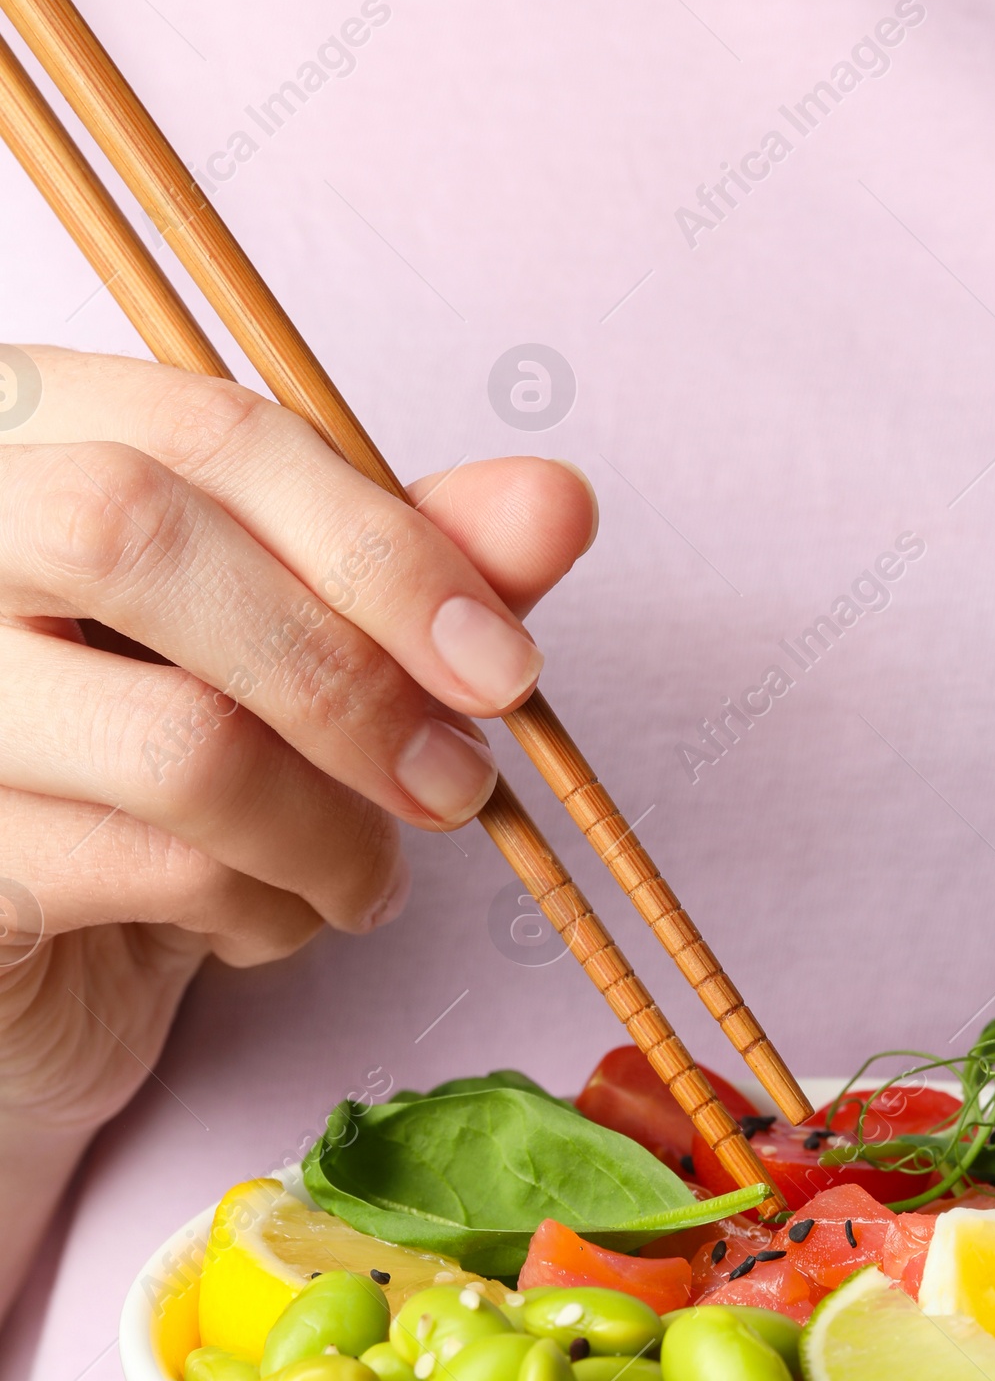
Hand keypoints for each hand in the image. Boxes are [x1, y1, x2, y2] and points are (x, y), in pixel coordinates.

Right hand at [0, 345, 595, 1315]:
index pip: (207, 431)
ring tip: (360, 880)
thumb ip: (402, 565)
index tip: (504, 665)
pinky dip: (260, 914)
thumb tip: (556, 500)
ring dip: (329, 835)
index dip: (382, 545)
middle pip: (137, 538)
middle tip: (455, 787)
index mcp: (31, 439)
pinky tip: (254, 921)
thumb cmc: (160, 763)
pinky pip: (153, 872)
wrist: (46, 949)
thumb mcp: (290, 642)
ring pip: (174, 740)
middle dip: (347, 679)